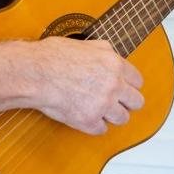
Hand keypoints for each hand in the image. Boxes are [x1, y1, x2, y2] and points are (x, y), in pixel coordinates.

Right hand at [27, 37, 144, 134]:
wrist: (36, 73)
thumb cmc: (53, 57)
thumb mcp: (86, 44)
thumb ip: (104, 52)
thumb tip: (111, 55)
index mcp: (114, 65)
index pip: (138, 81)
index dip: (130, 85)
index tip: (125, 89)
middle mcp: (113, 85)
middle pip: (136, 102)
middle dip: (127, 102)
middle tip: (117, 103)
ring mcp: (103, 104)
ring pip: (122, 118)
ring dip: (112, 116)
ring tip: (101, 111)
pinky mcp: (89, 120)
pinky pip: (102, 130)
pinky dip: (94, 125)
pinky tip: (86, 118)